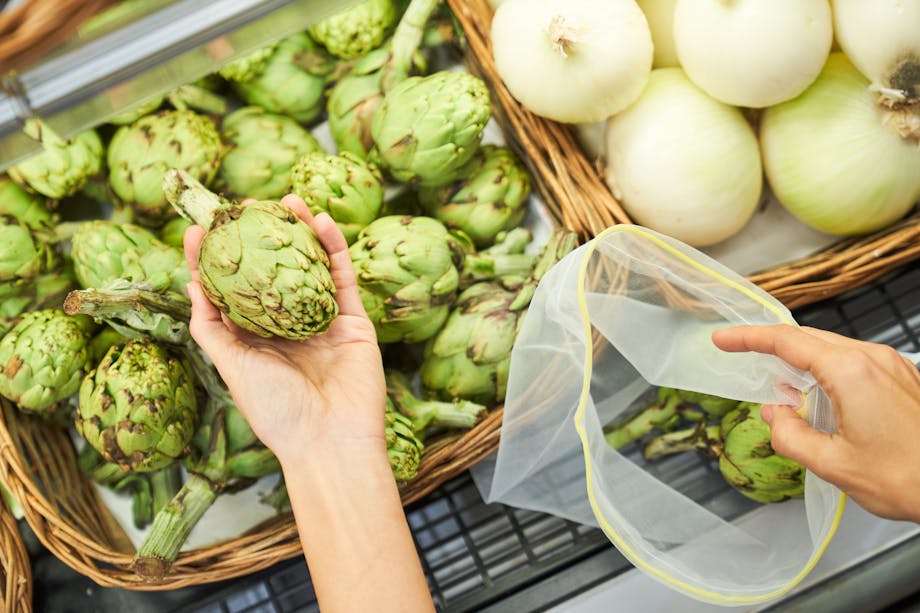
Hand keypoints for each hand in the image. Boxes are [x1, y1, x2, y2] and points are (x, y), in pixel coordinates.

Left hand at [183, 195, 384, 463]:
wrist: (330, 440)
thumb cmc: (276, 411)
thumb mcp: (233, 367)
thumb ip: (212, 329)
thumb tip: (192, 286)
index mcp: (256, 340)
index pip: (232, 291)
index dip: (214, 260)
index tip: (198, 228)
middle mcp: (289, 327)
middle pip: (273, 271)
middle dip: (261, 238)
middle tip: (247, 205)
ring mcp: (323, 321)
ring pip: (310, 267)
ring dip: (300, 233)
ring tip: (286, 200)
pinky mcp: (354, 320)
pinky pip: (342, 277)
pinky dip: (333, 247)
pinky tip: (321, 221)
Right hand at [712, 324, 919, 522]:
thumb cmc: (908, 478)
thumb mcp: (833, 465)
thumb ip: (790, 435)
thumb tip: (773, 415)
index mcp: (850, 372)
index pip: (787, 342)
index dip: (749, 338)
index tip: (722, 340)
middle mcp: (873, 359)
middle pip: (809, 339)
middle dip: (773, 348)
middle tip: (742, 359)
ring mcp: (893, 366)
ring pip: (833, 350)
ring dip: (803, 364)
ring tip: (785, 393)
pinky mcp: (905, 378)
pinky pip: (856, 363)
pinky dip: (828, 373)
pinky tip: (822, 400)